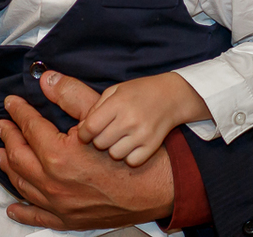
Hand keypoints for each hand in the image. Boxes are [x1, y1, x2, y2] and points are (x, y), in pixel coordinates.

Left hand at [0, 70, 173, 229]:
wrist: (158, 187)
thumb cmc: (130, 150)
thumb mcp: (101, 114)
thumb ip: (70, 94)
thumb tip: (45, 79)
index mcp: (58, 154)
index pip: (29, 126)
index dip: (18, 111)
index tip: (12, 103)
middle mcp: (53, 182)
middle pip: (19, 155)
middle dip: (8, 136)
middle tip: (2, 125)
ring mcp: (59, 204)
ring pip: (23, 184)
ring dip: (9, 167)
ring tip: (0, 154)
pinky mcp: (70, 219)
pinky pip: (38, 216)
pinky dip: (23, 211)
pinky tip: (13, 207)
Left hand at [77, 72, 209, 166]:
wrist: (171, 96)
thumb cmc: (138, 92)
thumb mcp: (114, 91)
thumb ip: (96, 108)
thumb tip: (81, 127)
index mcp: (118, 103)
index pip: (91, 127)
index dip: (83, 134)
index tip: (83, 134)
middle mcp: (130, 120)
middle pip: (100, 143)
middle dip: (97, 140)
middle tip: (104, 133)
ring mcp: (142, 135)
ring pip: (115, 154)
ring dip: (112, 148)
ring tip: (118, 138)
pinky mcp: (152, 146)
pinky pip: (131, 161)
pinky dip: (128, 156)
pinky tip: (130, 145)